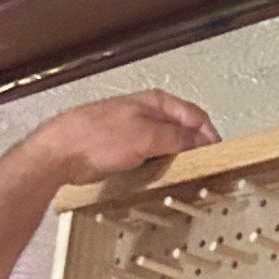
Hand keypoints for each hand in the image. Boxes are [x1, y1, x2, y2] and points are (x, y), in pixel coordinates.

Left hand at [27, 90, 220, 188]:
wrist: (60, 154)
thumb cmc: (93, 138)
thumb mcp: (146, 136)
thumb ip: (176, 137)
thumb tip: (199, 139)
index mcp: (155, 102)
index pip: (195, 115)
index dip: (208, 134)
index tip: (217, 153)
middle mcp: (145, 114)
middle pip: (181, 130)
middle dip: (194, 147)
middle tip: (203, 166)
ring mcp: (133, 132)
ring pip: (165, 145)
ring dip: (174, 159)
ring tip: (182, 174)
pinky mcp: (121, 150)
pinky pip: (149, 158)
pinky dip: (157, 167)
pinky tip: (157, 176)